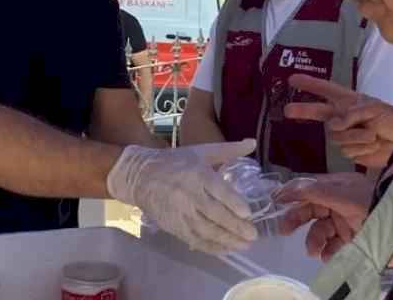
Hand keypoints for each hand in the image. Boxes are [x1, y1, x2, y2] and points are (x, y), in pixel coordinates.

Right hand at [108, 140, 258, 252]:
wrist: (140, 176)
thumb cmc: (175, 162)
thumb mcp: (201, 152)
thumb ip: (229, 150)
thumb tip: (253, 143)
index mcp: (198, 174)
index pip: (218, 191)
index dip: (234, 203)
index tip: (248, 213)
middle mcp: (190, 195)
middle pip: (215, 214)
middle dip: (235, 227)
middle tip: (252, 235)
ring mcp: (181, 213)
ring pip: (206, 231)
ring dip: (227, 240)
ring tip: (244, 245)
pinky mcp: (174, 226)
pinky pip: (195, 240)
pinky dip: (211, 247)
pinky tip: (225, 249)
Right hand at [276, 172, 375, 261]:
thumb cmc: (370, 202)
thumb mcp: (342, 193)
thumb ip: (314, 190)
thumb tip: (286, 188)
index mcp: (336, 187)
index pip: (308, 188)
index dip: (291, 194)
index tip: (274, 201)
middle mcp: (339, 203)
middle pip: (311, 211)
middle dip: (296, 220)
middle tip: (283, 231)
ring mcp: (346, 222)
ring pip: (321, 231)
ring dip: (314, 241)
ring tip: (314, 251)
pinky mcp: (353, 240)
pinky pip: (334, 247)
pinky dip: (328, 252)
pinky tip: (327, 256)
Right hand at [285, 74, 392, 167]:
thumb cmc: (390, 119)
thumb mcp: (372, 108)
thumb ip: (351, 113)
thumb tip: (334, 126)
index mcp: (347, 102)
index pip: (325, 90)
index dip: (309, 84)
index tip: (293, 79)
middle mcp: (342, 117)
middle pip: (318, 113)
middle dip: (303, 110)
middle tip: (287, 110)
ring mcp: (344, 135)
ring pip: (337, 137)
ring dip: (356, 136)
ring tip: (372, 134)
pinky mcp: (350, 151)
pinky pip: (347, 150)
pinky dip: (362, 147)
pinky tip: (372, 144)